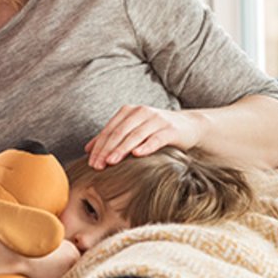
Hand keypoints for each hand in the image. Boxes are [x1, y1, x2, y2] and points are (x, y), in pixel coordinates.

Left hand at [85, 104, 201, 169]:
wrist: (189, 126)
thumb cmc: (157, 131)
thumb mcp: (133, 131)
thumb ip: (112, 137)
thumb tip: (88, 149)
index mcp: (129, 112)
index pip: (109, 130)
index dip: (99, 146)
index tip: (91, 162)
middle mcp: (142, 112)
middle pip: (120, 132)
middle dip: (107, 149)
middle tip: (97, 166)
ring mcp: (157, 120)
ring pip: (135, 135)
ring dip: (122, 149)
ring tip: (111, 162)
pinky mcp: (171, 129)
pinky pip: (156, 138)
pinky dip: (146, 146)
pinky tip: (137, 154)